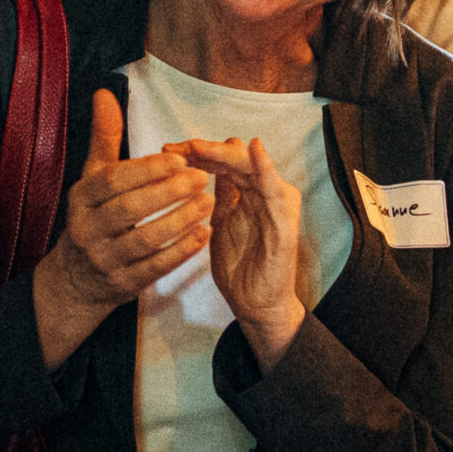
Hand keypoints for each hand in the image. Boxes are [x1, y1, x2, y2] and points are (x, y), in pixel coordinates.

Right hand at [37, 90, 212, 314]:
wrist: (73, 281)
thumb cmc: (92, 217)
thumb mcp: (91, 178)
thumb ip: (104, 138)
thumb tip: (105, 94)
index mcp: (81, 198)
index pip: (113, 180)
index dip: (146, 169)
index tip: (178, 158)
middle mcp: (87, 229)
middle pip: (129, 209)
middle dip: (167, 192)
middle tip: (201, 177)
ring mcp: (103, 260)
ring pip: (143, 240)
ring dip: (179, 221)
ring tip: (208, 204)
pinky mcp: (121, 285)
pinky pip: (153, 268)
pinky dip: (179, 253)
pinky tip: (202, 237)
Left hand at [176, 136, 304, 363]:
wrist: (256, 305)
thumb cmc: (239, 267)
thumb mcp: (220, 223)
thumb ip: (218, 195)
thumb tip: (199, 166)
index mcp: (248, 192)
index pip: (223, 160)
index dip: (196, 152)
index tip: (166, 149)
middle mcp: (265, 192)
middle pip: (236, 157)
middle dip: (205, 149)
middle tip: (176, 147)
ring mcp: (277, 205)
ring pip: (252, 166)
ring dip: (225, 154)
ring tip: (198, 146)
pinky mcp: (285, 221)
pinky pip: (276, 190)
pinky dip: (266, 168)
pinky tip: (255, 150)